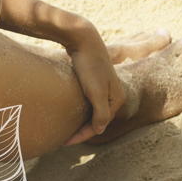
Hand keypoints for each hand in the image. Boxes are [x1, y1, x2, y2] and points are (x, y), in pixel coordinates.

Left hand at [60, 24, 125, 144]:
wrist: (83, 38)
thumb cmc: (89, 65)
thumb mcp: (96, 92)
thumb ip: (101, 114)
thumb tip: (99, 130)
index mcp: (117, 98)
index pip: (99, 124)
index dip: (82, 135)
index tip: (64, 142)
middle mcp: (114, 93)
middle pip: (97, 118)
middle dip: (82, 129)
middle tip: (64, 139)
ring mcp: (104, 85)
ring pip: (92, 108)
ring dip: (80, 119)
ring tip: (66, 128)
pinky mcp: (94, 78)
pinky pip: (87, 99)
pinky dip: (79, 107)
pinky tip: (69, 110)